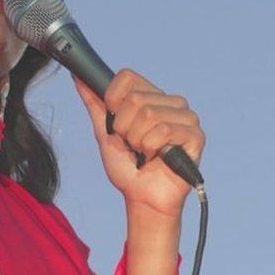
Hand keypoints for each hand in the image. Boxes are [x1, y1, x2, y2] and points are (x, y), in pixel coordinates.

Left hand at [72, 70, 204, 216]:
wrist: (141, 197)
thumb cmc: (126, 166)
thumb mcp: (104, 132)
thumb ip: (94, 103)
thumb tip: (79, 77)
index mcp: (152, 96)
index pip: (127, 76)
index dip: (113, 99)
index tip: (114, 123)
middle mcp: (172, 102)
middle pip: (135, 98)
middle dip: (124, 128)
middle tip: (132, 144)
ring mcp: (186, 118)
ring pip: (149, 114)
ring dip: (138, 141)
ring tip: (145, 152)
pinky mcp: (195, 136)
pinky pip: (165, 131)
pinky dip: (152, 148)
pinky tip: (157, 157)